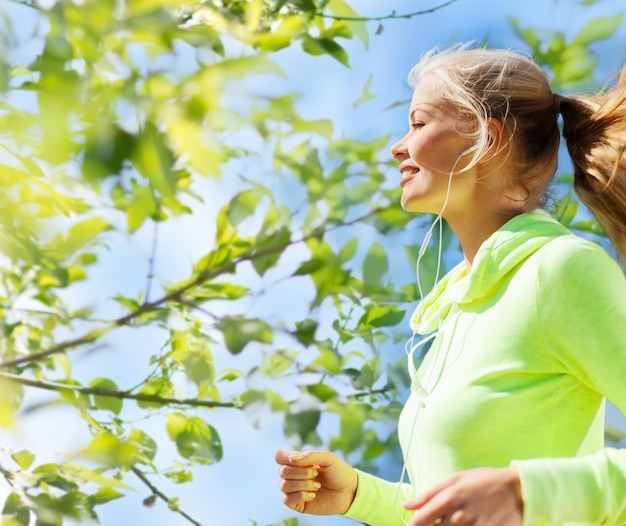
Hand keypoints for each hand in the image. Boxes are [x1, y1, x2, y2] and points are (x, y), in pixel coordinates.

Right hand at [275, 449, 357, 515]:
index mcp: (298, 461)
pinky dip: (300, 495)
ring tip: (317, 486)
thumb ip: (310, 455)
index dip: (286, 457)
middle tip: (316, 474)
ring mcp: (295, 489)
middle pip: (282, 471)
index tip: (303, 460)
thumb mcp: (327, 458)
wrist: (350, 491)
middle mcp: (294, 475)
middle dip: (301, 472)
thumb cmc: (339, 472)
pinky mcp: (297, 504)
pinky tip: (313, 495)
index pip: (279, 456)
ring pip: (284, 485)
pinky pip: (287, 499)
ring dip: (303, 484)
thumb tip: (291, 459)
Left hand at [404, 467, 522, 525]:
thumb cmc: (481, 481)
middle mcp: (459, 516)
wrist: (516, 490)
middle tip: (438, 523)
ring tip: (454, 522)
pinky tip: (466, 525)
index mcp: (448, 498)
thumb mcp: (454, 479)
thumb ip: (428, 495)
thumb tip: (406, 506)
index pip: (420, 521)